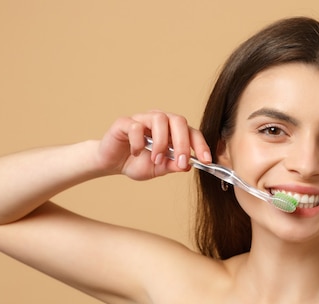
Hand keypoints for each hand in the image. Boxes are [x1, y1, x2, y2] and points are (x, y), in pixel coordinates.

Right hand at [97, 110, 211, 179]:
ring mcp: (142, 119)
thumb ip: (173, 166)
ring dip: (161, 142)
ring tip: (156, 159)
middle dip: (183, 143)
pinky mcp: (125, 122)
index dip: (201, 145)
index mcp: (172, 131)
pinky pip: (136, 126)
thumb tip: (187, 165)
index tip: (206, 161)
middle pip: (178, 121)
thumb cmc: (137, 162)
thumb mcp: (159, 169)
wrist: (112, 163)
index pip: (192, 132)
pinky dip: (138, 142)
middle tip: (180, 162)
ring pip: (159, 119)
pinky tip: (136, 153)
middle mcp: (160, 121)